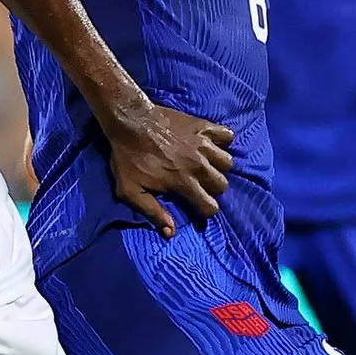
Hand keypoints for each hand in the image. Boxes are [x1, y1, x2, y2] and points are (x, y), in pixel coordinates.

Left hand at [101, 101, 233, 236]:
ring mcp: (203, 144)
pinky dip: (222, 142)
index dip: (205, 210)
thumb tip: (171, 233)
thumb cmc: (128, 157)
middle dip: (212, 189)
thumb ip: (153, 212)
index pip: (210, 206)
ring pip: (227, 162)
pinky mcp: (203, 126)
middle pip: (222, 185)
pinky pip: (226, 136)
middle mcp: (198, 165)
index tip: (197, 206)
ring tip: (205, 165)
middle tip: (198, 184)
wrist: (129, 121)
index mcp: (183, 182)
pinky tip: (209, 145)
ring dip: (218, 167)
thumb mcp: (131, 191)